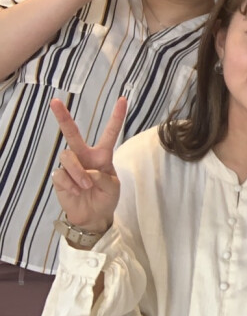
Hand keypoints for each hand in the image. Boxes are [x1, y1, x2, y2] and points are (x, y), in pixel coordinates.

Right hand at [49, 97, 126, 234]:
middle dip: (63, 117)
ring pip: (68, 156)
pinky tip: (75, 192)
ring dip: (78, 172)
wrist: (93, 216)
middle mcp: (84, 156)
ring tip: (85, 186)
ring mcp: (70, 166)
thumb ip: (104, 178)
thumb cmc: (106, 198)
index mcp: (102, 155)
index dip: (116, 117)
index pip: (110, 133)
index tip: (123, 100)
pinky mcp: (59, 177)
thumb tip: (88, 172)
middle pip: (72, 134)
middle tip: (55, 101)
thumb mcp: (113, 187)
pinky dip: (70, 184)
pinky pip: (61, 174)